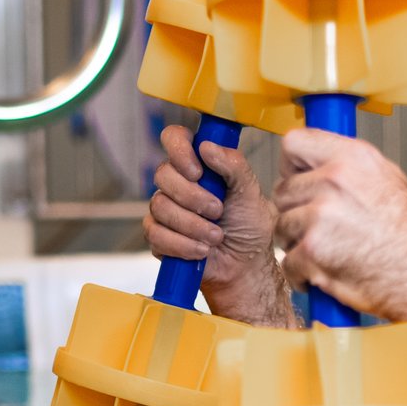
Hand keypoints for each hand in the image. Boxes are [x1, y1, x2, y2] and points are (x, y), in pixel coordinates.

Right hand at [144, 125, 278, 281]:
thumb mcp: (251, 194)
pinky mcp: (158, 235)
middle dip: (192, 197)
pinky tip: (201, 250)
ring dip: (192, 225)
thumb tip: (207, 147)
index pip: (175, 138)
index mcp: (200, 165)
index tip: (197, 172)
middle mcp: (178, 183)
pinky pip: (156, 233)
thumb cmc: (249, 228)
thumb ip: (234, 166)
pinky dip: (182, 244)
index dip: (179, 149)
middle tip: (217, 211)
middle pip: (163, 174)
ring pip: (160, 206)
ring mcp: (165, 209)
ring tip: (215, 236)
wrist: (244, 267)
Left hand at [273, 129, 406, 318]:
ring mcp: (322, 217)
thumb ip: (348, 169)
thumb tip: (317, 164)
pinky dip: (302, 273)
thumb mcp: (389, 183)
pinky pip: (288, 261)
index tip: (299, 179)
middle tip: (321, 229)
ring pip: (282, 227)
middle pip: (283, 190)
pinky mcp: (313, 251)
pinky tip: (327, 272)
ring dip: (298, 243)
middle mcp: (335, 181)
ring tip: (330, 252)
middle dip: (296, 212)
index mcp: (354, 159)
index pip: (294, 143)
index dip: (293, 166)